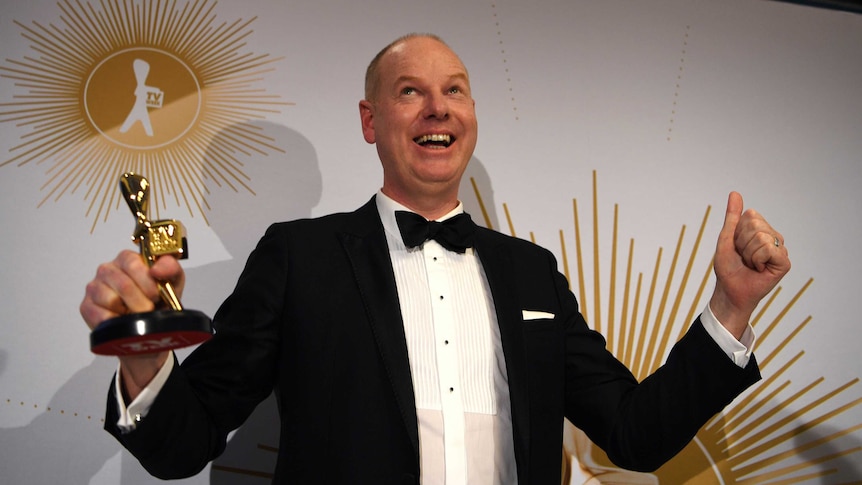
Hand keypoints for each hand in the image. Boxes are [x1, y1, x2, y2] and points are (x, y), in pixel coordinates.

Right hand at [80, 249, 185, 328]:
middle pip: (123, 285)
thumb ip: (170, 268)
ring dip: (129, 312)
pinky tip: (122, 319)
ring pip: (111, 300)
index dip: (147, 282)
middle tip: (149, 308)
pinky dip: (117, 322)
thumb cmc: (159, 298)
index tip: (157, 294)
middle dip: (142, 302)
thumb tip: (156, 269)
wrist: (150, 323)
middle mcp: (107, 269)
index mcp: (127, 259)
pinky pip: (101, 316)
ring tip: (135, 313)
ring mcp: (95, 287)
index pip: (133, 264)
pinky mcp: (86, 306)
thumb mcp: (173, 280)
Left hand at [710, 192, 790, 338]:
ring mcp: (780, 248)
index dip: (737, 231)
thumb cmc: (728, 267)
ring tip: (750, 264)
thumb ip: (732, 217)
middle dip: (742, 243)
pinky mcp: (784, 262)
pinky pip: (768, 249)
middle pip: (756, 225)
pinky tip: (759, 269)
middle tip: (743, 257)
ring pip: (761, 237)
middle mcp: (773, 236)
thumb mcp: (726, 238)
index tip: (736, 246)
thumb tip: (735, 193)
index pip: (750, 215)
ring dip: (748, 253)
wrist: (730, 290)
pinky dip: (756, 260)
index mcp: (760, 229)